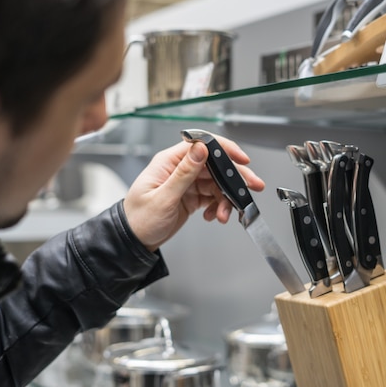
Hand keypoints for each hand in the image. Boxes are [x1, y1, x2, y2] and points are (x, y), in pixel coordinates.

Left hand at [123, 133, 264, 250]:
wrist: (133, 241)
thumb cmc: (138, 219)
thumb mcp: (163, 198)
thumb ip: (184, 173)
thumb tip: (200, 149)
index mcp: (169, 162)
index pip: (201, 145)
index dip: (224, 150)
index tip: (241, 160)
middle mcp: (179, 169)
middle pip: (215, 165)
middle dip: (234, 177)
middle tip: (252, 186)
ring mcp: (186, 183)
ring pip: (217, 183)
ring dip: (226, 198)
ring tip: (225, 214)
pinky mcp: (191, 196)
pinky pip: (212, 196)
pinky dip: (218, 206)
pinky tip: (215, 216)